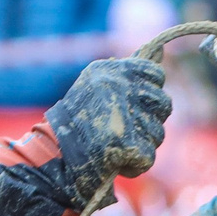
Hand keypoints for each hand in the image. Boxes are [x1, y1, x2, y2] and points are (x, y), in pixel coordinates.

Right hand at [45, 57, 171, 200]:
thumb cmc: (77, 121)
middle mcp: (119, 87)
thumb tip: (160, 50)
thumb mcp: (97, 84)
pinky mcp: (126, 144)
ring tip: (112, 144)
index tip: (133, 105)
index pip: (156, 75)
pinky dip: (133, 165)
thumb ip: (127, 73)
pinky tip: (113, 160)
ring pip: (157, 133)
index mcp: (112, 70)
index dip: (150, 94)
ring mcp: (123, 115)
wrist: (54, 154)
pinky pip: (148, 157)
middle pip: (163, 104)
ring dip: (141, 143)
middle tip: (121, 128)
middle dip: (148, 120)